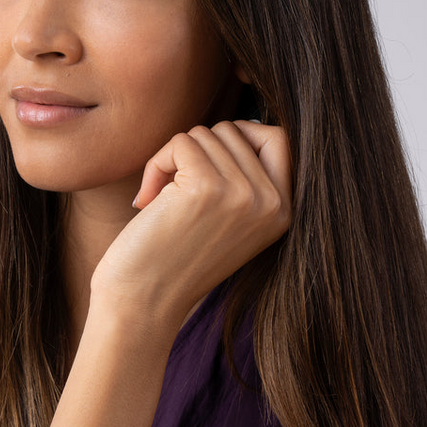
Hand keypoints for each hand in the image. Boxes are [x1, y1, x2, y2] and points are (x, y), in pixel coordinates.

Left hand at [91, 120, 291, 333]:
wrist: (143, 302)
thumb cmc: (173, 259)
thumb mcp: (228, 222)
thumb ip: (244, 180)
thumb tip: (242, 125)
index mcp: (283, 213)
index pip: (278, 138)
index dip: (238, 136)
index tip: (203, 164)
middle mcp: (271, 203)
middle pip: (234, 131)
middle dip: (196, 152)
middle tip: (173, 191)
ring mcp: (242, 194)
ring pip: (204, 134)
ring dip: (172, 160)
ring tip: (160, 202)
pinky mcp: (205, 187)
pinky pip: (180, 142)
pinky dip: (156, 164)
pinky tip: (146, 201)